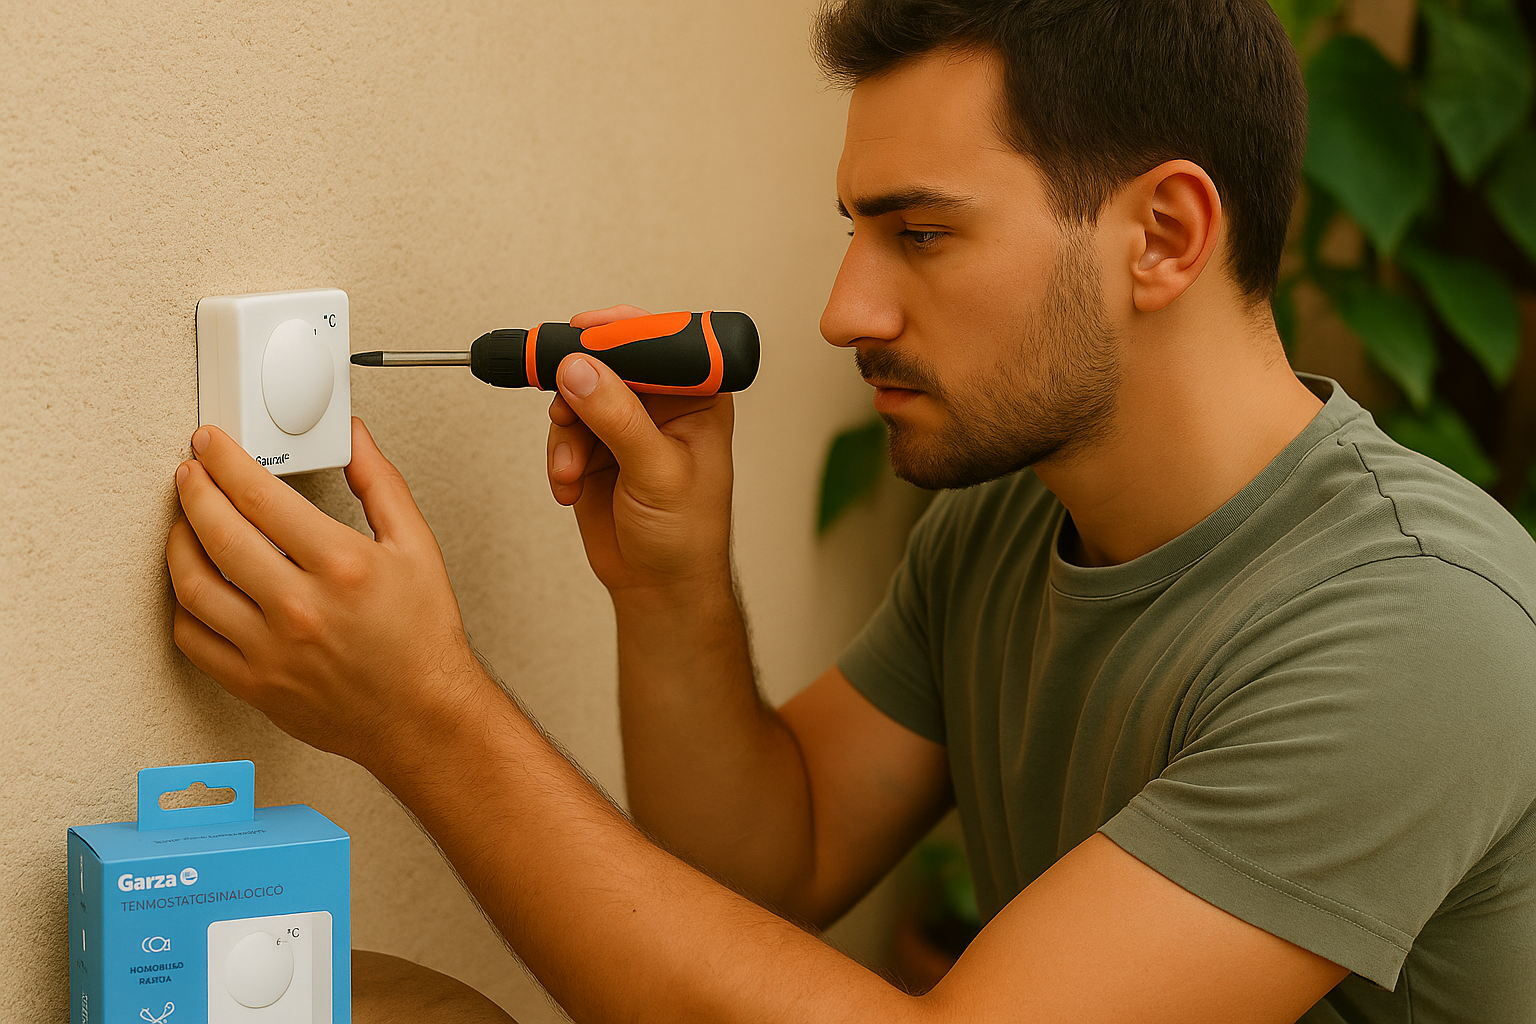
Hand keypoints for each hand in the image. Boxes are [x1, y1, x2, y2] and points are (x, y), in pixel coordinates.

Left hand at [165, 419, 491, 764]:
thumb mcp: (417, 546)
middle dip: (193, 490)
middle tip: (189, 471)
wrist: (422, 715)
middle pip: (218, 533)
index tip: (212, 444)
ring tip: (184, 521)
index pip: (261, 496)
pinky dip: (185, 603)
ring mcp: (270, 649)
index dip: (225, 460)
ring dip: (177, 542)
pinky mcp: (253, 683)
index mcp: (341, 566)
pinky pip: (193, 637)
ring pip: (193, 585)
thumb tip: (354, 437)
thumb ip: (379, 484)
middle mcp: (300, 607)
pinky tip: (196, 582)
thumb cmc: (422, 637)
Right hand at [546, 305, 735, 598]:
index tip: (581, 335)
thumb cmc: (687, 535)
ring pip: (576, 395)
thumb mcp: (659, 472)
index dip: (619, 332)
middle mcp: (661, 403)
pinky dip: (558, 458)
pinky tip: (570, 487)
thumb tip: (580, 371)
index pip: (659, 342)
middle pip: (606, 361)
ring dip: (566, 434)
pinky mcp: (595, 448)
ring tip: (572, 471)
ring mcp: (625, 424)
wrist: (659, 587)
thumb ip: (619, 418)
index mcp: (697, 396)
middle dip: (578, 387)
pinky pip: (562, 431)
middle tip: (562, 405)